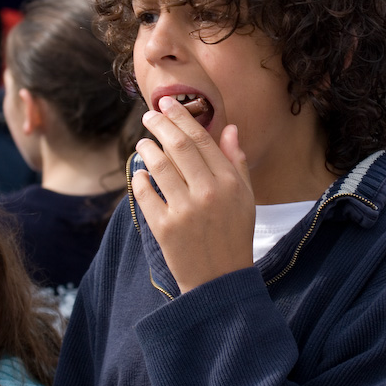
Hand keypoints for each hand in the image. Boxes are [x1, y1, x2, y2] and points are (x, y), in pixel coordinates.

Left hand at [132, 96, 254, 293]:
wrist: (220, 282)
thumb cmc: (234, 235)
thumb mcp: (246, 198)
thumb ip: (237, 162)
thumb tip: (230, 129)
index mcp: (229, 183)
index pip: (202, 139)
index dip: (182, 118)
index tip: (168, 104)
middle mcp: (207, 193)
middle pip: (178, 147)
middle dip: (160, 124)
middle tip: (150, 114)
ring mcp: (184, 211)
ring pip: (158, 166)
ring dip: (147, 148)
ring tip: (143, 142)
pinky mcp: (163, 229)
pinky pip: (145, 194)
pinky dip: (139, 178)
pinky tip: (139, 172)